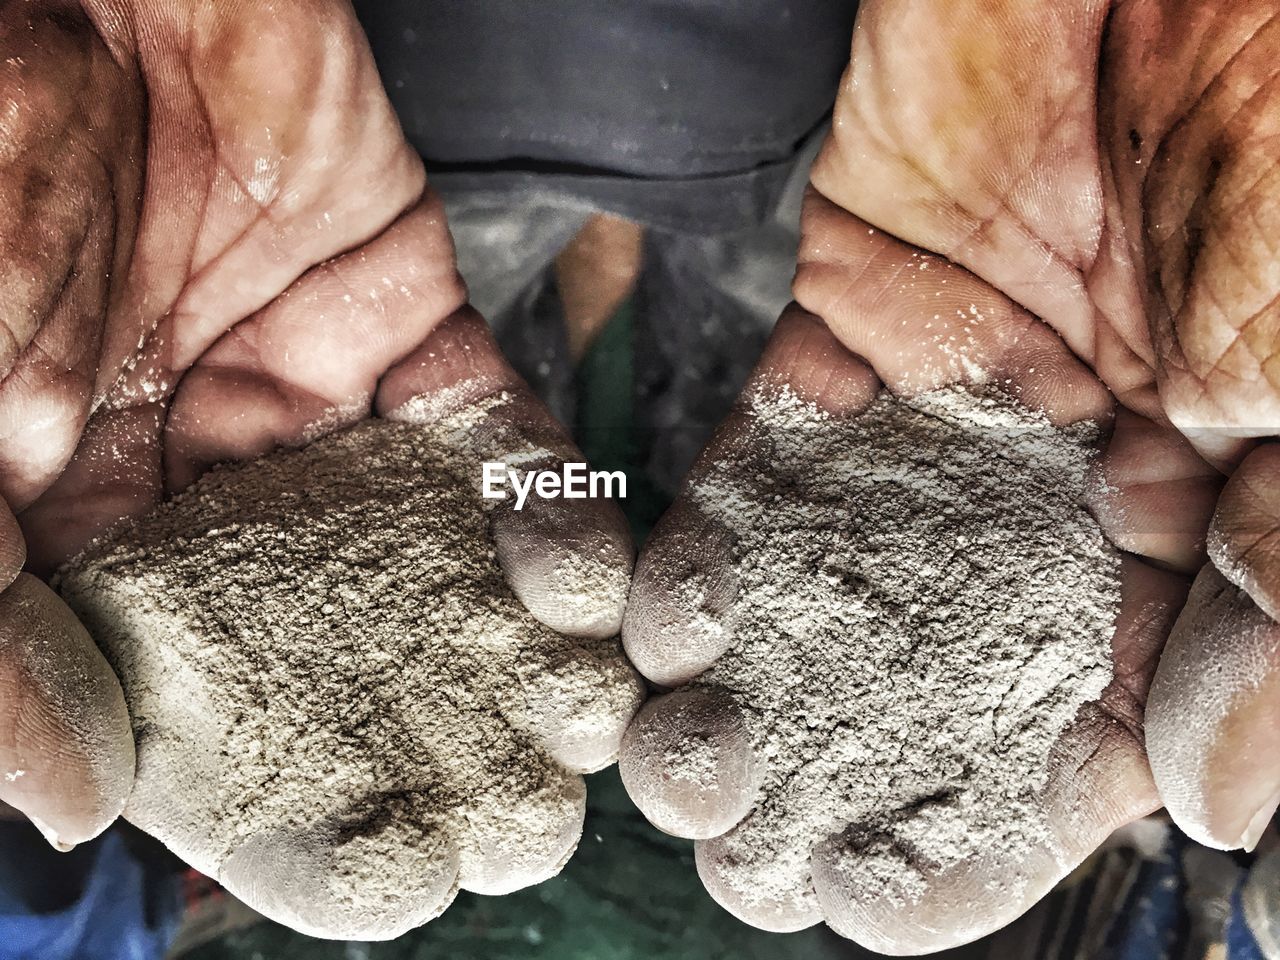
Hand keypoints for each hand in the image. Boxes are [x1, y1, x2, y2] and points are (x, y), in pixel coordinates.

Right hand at [0, 0, 631, 855]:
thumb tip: (70, 801)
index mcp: (72, 514)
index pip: (180, 687)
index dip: (272, 787)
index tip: (378, 873)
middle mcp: (200, 475)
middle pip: (327, 636)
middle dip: (424, 728)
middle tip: (522, 822)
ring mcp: (308, 396)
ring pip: (421, 545)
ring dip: (505, 634)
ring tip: (585, 723)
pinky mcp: (401, 316)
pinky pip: (481, 423)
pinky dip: (539, 495)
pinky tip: (591, 578)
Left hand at [620, 0, 1278, 951]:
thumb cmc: (1273, 105)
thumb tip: (1207, 793)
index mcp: (1214, 493)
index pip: (1120, 697)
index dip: (1018, 813)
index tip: (910, 903)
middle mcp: (1067, 470)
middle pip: (958, 661)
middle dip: (862, 772)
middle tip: (770, 873)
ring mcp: (947, 403)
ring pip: (849, 576)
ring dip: (768, 684)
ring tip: (691, 784)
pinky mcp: (845, 323)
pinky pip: (773, 450)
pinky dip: (718, 538)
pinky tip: (664, 631)